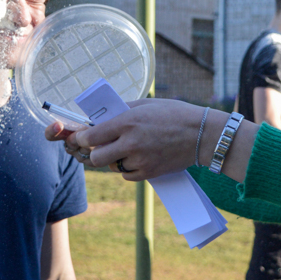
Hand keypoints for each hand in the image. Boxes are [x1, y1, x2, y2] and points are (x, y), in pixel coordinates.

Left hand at [45, 99, 204, 179]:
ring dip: (112, 159)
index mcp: (127, 122)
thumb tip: (103, 117)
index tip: (79, 138)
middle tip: (99, 146)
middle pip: (96, 157)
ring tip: (124, 149)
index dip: (80, 138)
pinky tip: (136, 158)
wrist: (202, 134)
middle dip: (93, 152)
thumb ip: (122, 110)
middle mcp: (130, 142)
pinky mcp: (149, 173)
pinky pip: (127, 175)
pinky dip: (128, 168)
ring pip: (112, 167)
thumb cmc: (175, 114)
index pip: (91, 135)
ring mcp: (140, 160)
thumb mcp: (146, 104)